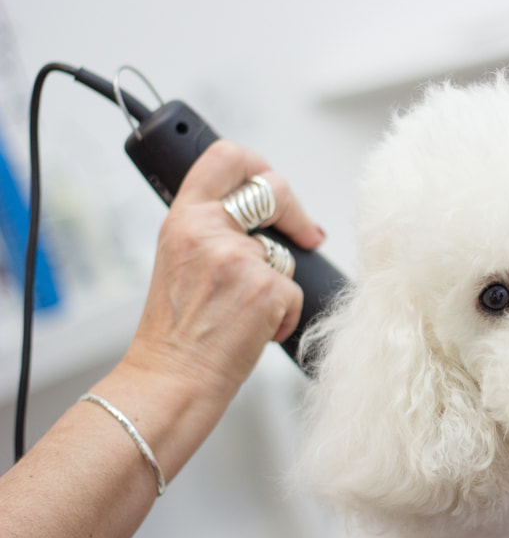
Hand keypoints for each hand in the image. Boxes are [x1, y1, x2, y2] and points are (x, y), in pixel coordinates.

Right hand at [120, 140, 324, 406]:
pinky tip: (257, 332)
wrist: (172, 380)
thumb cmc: (178, 333)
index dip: (258, 163)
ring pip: (286, 252)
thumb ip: (211, 230)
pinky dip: (285, 315)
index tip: (272, 185)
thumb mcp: (180, 262)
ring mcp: (239, 259)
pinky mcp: (267, 288)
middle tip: (307, 235)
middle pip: (272, 188)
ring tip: (246, 312)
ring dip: (280, 282)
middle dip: (297, 213)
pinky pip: (295, 291)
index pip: (225, 157)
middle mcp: (208, 230)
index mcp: (183, 219)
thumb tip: (261, 216)